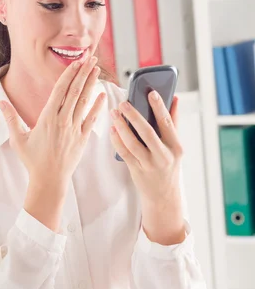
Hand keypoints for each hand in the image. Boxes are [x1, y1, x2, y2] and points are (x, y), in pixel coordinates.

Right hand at [0, 56, 104, 185]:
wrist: (49, 180)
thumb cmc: (32, 160)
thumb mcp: (18, 139)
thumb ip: (10, 118)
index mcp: (47, 118)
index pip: (60, 90)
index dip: (69, 74)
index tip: (76, 62)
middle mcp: (62, 121)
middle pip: (75, 92)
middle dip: (83, 73)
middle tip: (90, 57)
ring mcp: (74, 129)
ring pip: (84, 102)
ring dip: (91, 84)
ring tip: (96, 69)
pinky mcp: (82, 139)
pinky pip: (92, 120)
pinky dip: (98, 107)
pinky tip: (103, 95)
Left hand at [110, 91, 182, 205]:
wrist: (163, 195)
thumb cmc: (169, 166)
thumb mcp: (175, 146)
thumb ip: (173, 122)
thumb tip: (175, 98)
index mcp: (175, 147)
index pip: (167, 123)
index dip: (159, 107)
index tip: (152, 93)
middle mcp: (163, 155)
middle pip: (147, 132)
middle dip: (134, 116)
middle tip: (123, 103)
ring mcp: (149, 164)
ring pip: (133, 142)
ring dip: (121, 126)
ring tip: (114, 113)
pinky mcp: (136, 170)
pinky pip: (124, 153)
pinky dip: (117, 140)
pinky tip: (112, 129)